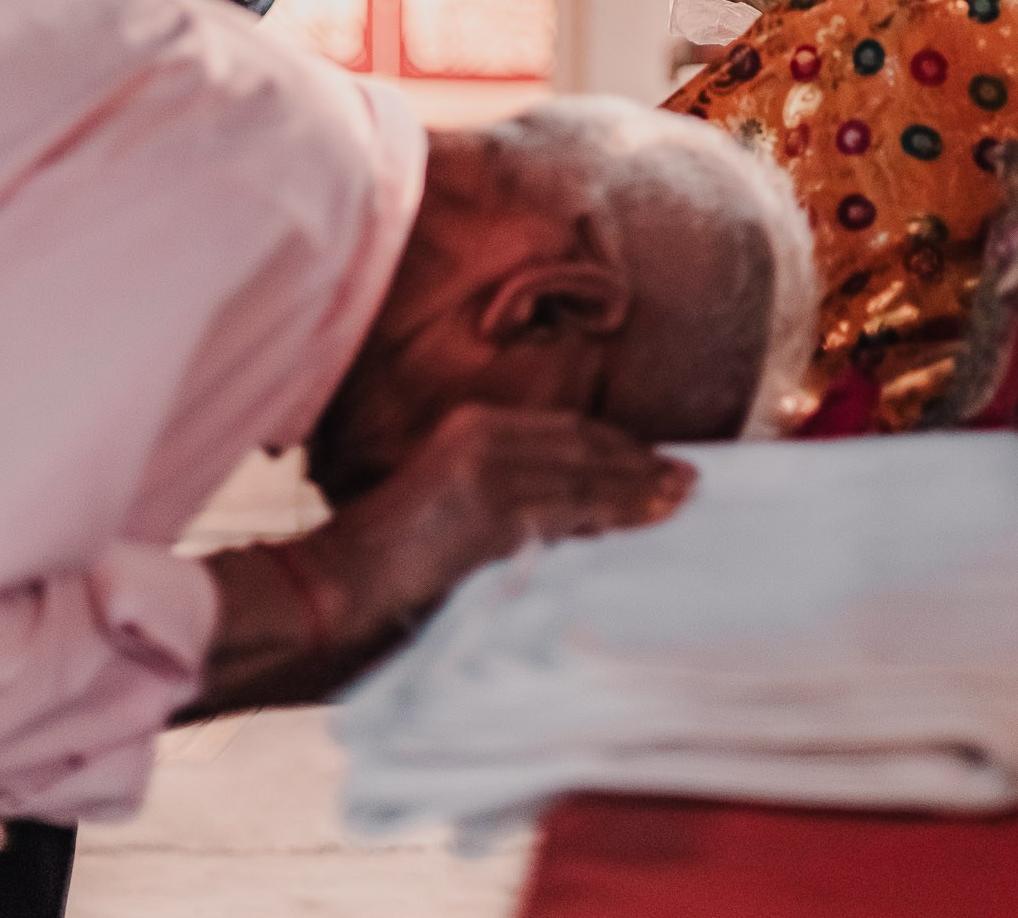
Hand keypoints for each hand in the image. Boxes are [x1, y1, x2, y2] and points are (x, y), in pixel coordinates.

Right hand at [192, 408, 693, 714]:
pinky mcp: (493, 509)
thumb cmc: (384, 564)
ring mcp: (489, 468)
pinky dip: (614, 511)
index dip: (614, 445)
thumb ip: (501, 500)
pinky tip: (645, 519)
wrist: (330, 588)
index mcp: (469, 428)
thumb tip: (566, 518)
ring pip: (585, 473)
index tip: (653, 461)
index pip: (564, 430)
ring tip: (679, 497)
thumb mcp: (448, 508)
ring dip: (638, 486)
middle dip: (638, 461)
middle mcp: (483, 435)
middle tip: (686, 477)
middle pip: (583, 443)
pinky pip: (571, 507)